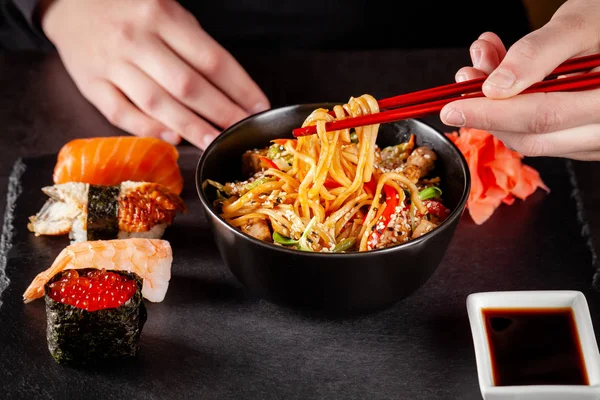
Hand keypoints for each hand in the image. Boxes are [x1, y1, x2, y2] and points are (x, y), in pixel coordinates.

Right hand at [41, 0, 269, 148]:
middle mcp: (137, 39)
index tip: (259, 107)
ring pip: (157, 102)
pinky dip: (148, 128)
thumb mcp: (166, 12)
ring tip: (215, 142)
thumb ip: (193, 45)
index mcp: (162, 16)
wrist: (70, 4)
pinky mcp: (90, 83)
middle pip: (188, 85)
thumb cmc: (130, 11)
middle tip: (242, 131)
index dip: (240, 87)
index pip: (212, 60)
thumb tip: (230, 89)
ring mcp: (112, 63)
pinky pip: (120, 112)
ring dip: (190, 126)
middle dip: (221, 112)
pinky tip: (172, 140)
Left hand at [440, 0, 599, 160]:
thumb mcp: (582, 22)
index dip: (490, 114)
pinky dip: (517, 110)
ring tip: (486, 65)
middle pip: (533, 137)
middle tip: (467, 76)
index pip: (542, 118)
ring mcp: (597, 140)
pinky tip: (507, 79)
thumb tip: (496, 87)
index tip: (452, 107)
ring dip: (499, 108)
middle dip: (488, 109)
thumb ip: (539, 53)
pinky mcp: (586, 138)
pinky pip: (545, 134)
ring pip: (535, 139)